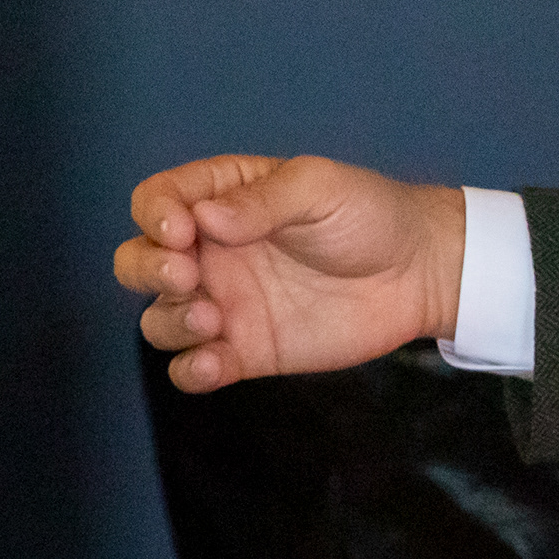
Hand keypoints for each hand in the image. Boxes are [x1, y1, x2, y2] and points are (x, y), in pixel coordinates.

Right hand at [116, 154, 466, 393]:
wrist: (420, 272)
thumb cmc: (369, 215)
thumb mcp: (319, 188)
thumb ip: (262, 201)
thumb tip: (206, 219)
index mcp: (219, 201)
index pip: (156, 202)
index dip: (154, 215)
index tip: (182, 230)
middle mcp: (210, 252)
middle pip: (138, 262)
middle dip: (146, 269)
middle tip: (187, 275)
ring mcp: (225, 303)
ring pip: (158, 318)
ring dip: (169, 320)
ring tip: (212, 318)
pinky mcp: (247, 350)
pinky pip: (196, 366)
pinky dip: (191, 371)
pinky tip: (213, 364)